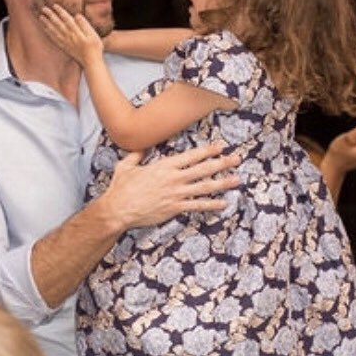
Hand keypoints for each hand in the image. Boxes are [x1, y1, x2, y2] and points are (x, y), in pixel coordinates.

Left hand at [39, 4, 103, 65]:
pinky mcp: (65, 48)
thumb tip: (76, 15)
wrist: (91, 62)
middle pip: (58, 24)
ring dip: (47, 24)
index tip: (54, 5)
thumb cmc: (95, 48)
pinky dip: (49, 34)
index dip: (60, 12)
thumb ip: (84, 25)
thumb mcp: (93, 34)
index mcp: (76, 32)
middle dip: (50, 16)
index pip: (66, 19)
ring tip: (41, 17)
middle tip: (44, 9)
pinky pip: (54, 40)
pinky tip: (45, 30)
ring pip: (54, 31)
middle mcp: (69, 36)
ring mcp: (65, 42)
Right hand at [103, 142, 240, 230]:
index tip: (221, 146)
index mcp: (164, 166)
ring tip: (236, 179)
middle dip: (222, 163)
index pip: (191, 156)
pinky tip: (223, 203)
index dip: (208, 151)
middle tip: (236, 159)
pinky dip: (211, 204)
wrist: (118, 209)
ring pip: (204, 187)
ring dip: (222, 183)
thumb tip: (141, 148)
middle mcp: (174, 179)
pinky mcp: (175, 209)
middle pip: (203, 169)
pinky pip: (197, 206)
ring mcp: (176, 194)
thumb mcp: (126, 166)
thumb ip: (137, 155)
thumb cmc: (120, 188)